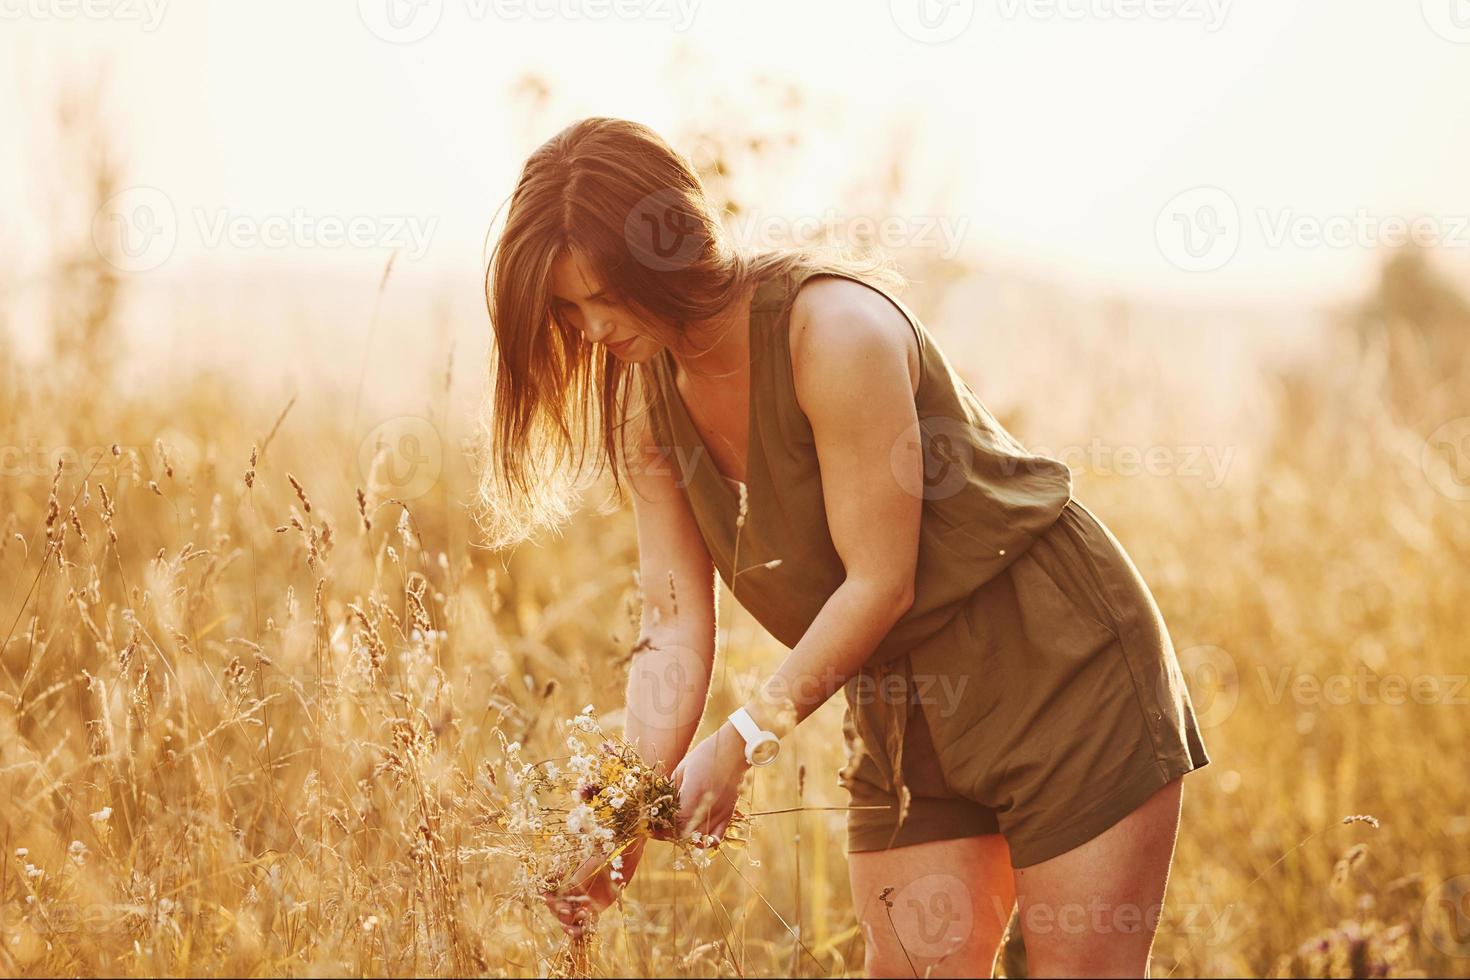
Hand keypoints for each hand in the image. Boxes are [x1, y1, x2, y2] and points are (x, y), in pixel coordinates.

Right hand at [540, 838, 643, 938]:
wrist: (622, 857)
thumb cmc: (602, 852)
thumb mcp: (585, 860)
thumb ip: (569, 873)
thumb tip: (553, 875)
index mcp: (563, 878)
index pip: (546, 890)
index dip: (545, 896)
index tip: (548, 898)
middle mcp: (568, 891)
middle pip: (554, 907)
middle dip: (558, 910)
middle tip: (568, 911)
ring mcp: (579, 902)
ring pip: (564, 919)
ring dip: (567, 922)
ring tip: (578, 917)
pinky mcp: (591, 910)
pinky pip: (579, 925)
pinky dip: (577, 929)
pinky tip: (581, 929)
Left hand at [669, 722, 750, 841]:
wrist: (734, 749)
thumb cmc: (706, 754)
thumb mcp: (682, 768)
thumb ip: (672, 790)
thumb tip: (661, 806)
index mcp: (694, 793)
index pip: (675, 822)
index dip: (662, 828)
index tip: (652, 828)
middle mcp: (708, 806)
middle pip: (686, 833)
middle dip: (670, 834)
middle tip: (660, 830)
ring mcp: (720, 812)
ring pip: (700, 838)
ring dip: (685, 838)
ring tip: (675, 832)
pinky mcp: (729, 813)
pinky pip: (717, 837)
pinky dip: (705, 841)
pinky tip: (696, 837)